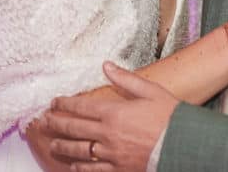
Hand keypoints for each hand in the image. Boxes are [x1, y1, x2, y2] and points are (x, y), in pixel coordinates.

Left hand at [47, 62, 177, 170]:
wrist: (184, 145)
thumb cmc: (170, 117)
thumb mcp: (150, 91)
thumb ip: (125, 79)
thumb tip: (106, 66)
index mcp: (114, 113)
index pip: (81, 107)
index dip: (64, 104)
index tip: (54, 102)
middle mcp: (107, 135)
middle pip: (74, 129)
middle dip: (56, 124)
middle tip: (42, 122)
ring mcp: (111, 155)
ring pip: (78, 151)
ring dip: (62, 146)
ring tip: (52, 144)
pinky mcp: (118, 170)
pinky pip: (93, 171)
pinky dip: (80, 168)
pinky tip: (73, 167)